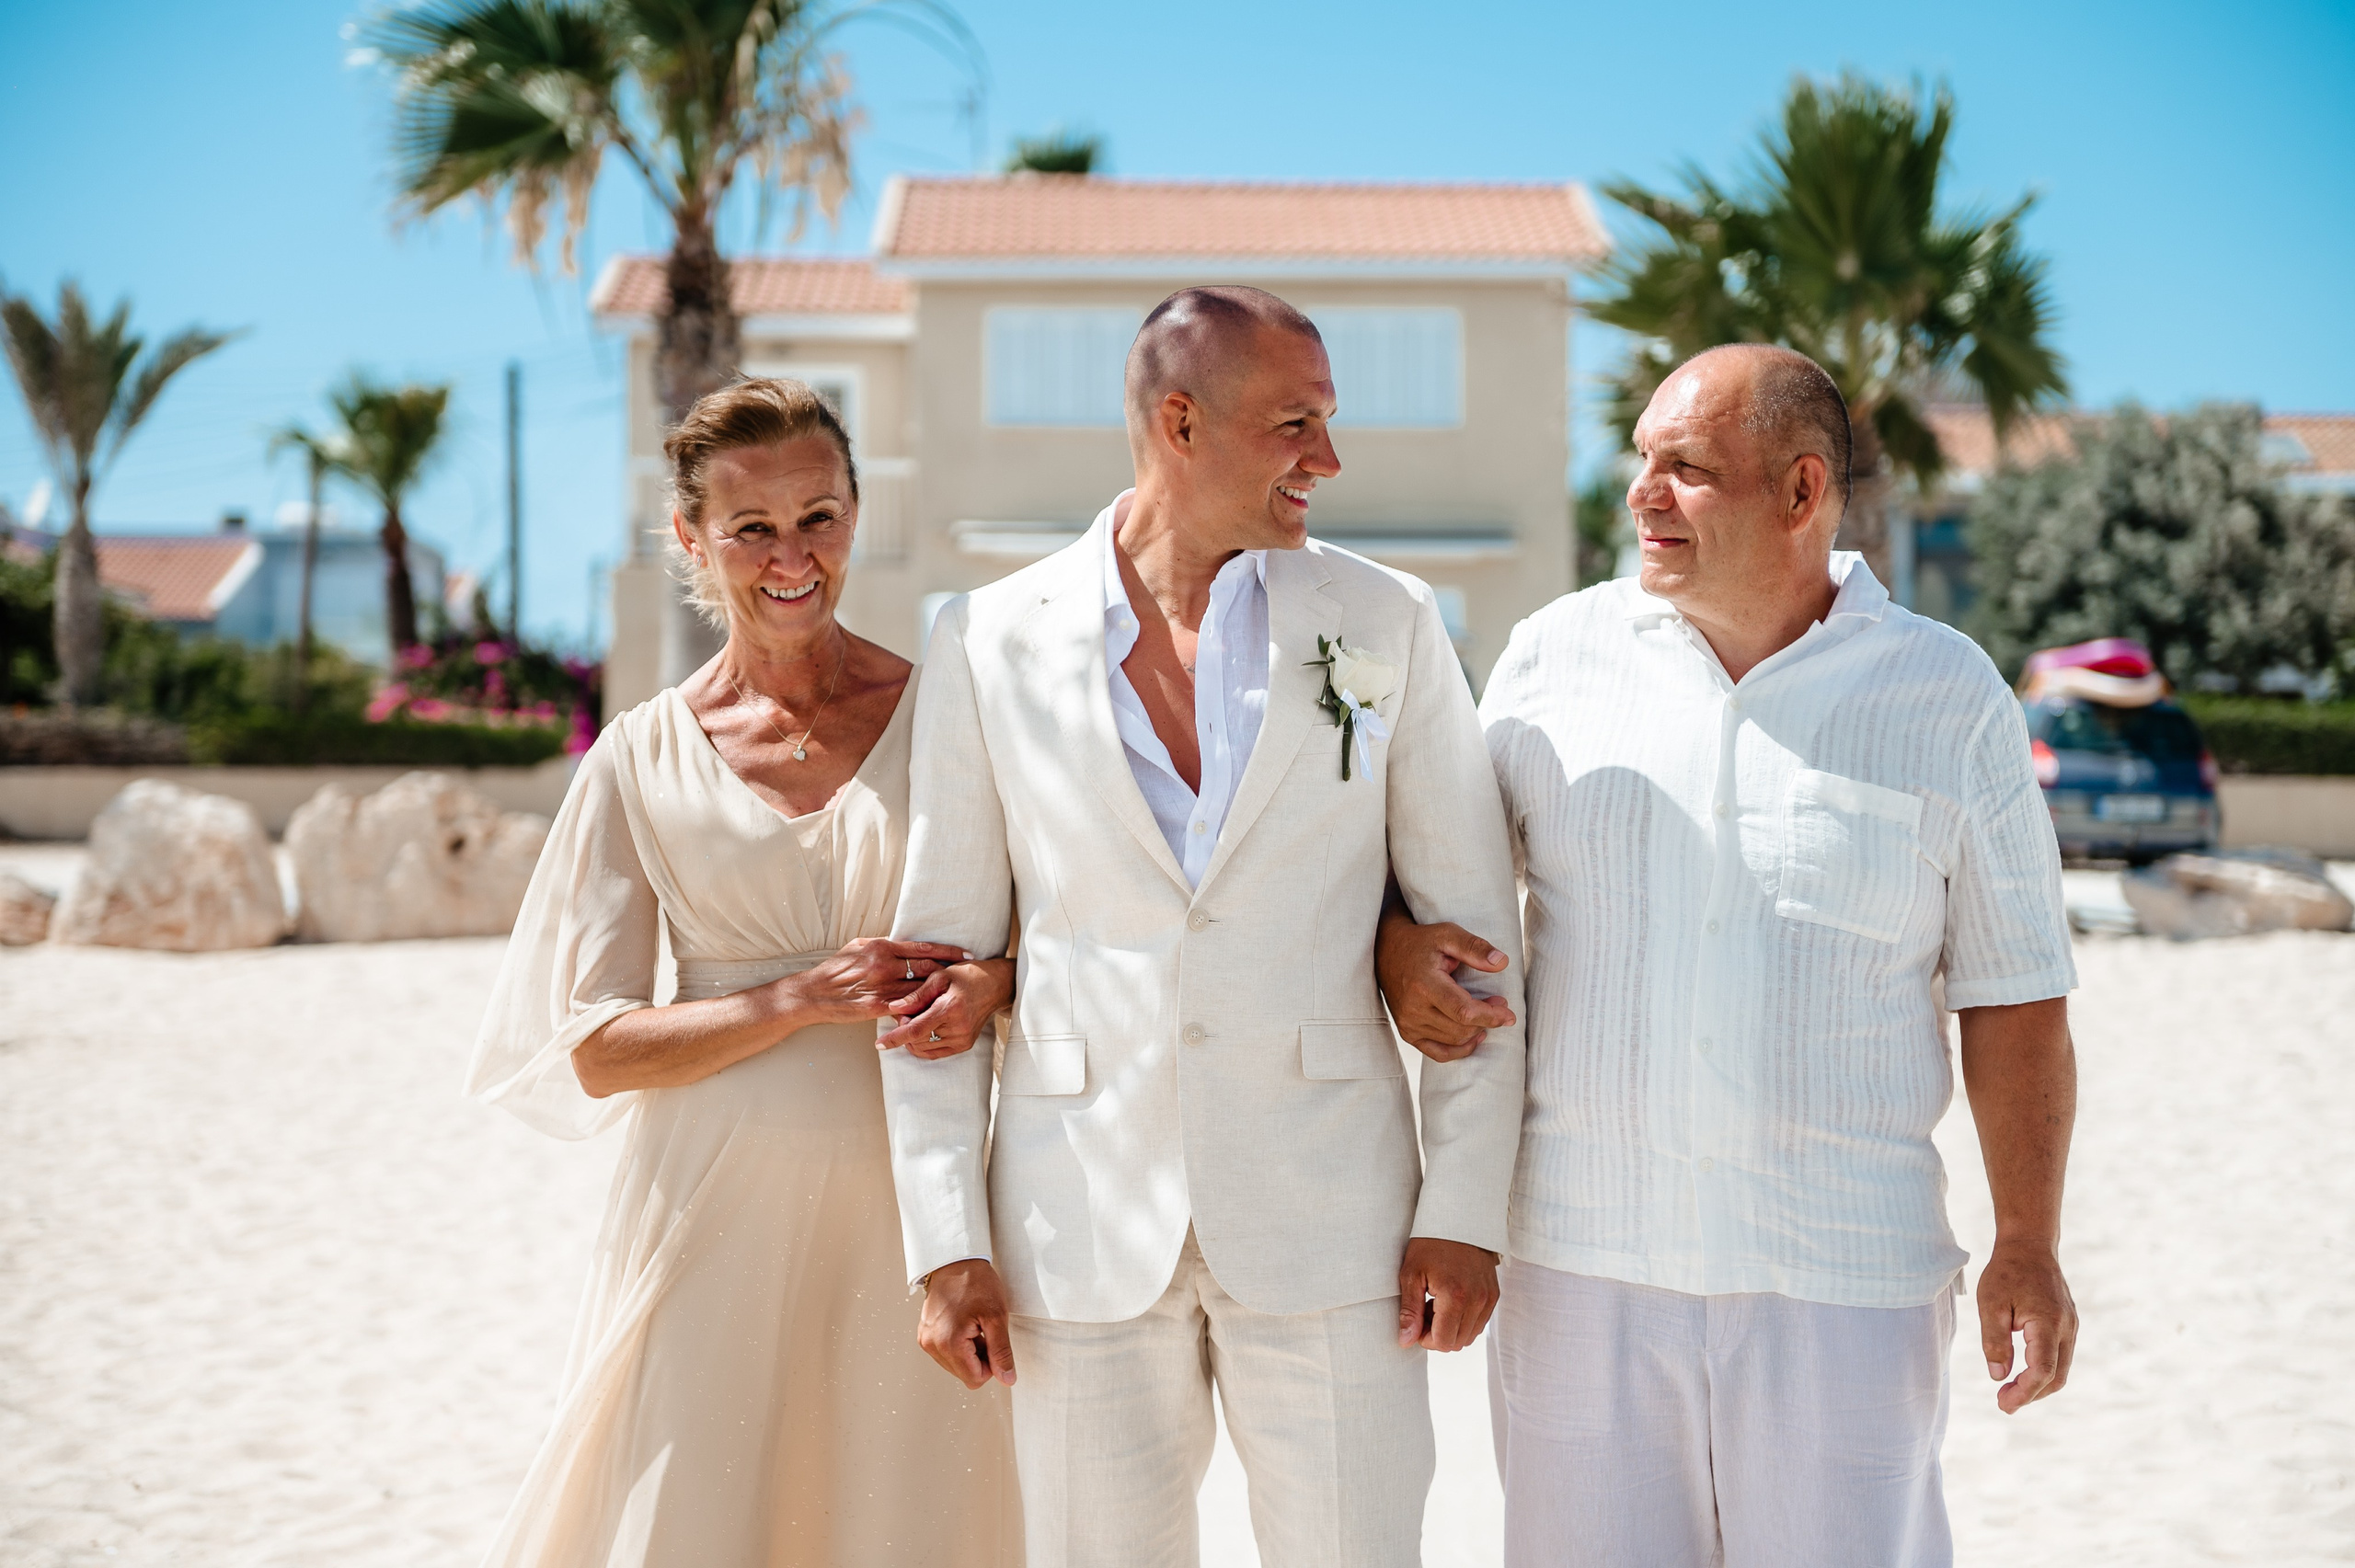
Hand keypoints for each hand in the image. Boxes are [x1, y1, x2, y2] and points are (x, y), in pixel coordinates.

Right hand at [786, 937, 968, 1025]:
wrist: (814, 993)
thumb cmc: (836, 969)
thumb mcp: (859, 946)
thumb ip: (884, 946)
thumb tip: (903, 943)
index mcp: (882, 947)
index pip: (925, 948)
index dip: (950, 952)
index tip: (967, 955)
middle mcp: (885, 965)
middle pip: (929, 969)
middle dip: (950, 973)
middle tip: (967, 977)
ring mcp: (882, 987)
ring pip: (921, 990)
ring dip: (938, 993)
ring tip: (955, 995)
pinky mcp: (877, 1007)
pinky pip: (906, 1008)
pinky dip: (920, 1009)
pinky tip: (933, 1011)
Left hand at [876, 958, 1014, 1058]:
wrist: (994, 987)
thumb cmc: (966, 977)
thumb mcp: (939, 977)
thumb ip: (916, 995)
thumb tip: (893, 1008)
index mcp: (950, 1009)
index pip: (916, 1030)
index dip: (895, 1038)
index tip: (879, 1044)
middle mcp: (957, 1028)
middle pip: (918, 1040)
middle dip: (904, 1030)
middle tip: (906, 1013)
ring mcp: (962, 1040)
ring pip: (924, 1049)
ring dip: (913, 1038)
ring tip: (917, 1019)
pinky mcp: (964, 1045)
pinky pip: (935, 1053)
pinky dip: (923, 1044)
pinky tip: (923, 1030)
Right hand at [919, 1259, 1016, 1388]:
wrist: (955, 1261)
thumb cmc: (976, 1283)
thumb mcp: (997, 1317)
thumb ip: (1002, 1352)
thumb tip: (1007, 1379)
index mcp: (949, 1343)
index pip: (975, 1379)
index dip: (992, 1365)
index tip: (994, 1341)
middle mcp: (932, 1345)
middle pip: (964, 1374)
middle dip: (980, 1358)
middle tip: (984, 1330)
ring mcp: (926, 1340)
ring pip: (955, 1366)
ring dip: (970, 1352)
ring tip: (974, 1325)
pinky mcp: (924, 1334)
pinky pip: (945, 1354)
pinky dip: (959, 1345)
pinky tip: (964, 1324)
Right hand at [1376, 909, 1514, 1061]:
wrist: (1385, 952)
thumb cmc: (1421, 942)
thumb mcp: (1447, 935)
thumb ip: (1474, 948)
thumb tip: (1502, 962)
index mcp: (1424, 984)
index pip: (1463, 1011)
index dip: (1491, 1016)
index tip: (1509, 1013)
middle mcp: (1413, 1009)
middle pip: (1461, 1029)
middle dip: (1487, 1020)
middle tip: (1499, 1003)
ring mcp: (1408, 1024)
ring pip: (1454, 1041)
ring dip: (1476, 1031)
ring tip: (1485, 1013)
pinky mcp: (1407, 1033)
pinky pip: (1438, 1053)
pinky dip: (1460, 1049)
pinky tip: (1474, 1037)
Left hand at [1398, 1236, 1499, 1351]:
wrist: (1458, 1219)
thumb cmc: (1430, 1243)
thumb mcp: (1411, 1274)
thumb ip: (1409, 1311)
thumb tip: (1406, 1342)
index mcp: (1455, 1297)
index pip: (1443, 1342)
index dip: (1425, 1338)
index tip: (1416, 1320)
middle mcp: (1478, 1300)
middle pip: (1457, 1343)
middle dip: (1437, 1334)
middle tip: (1424, 1310)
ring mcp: (1489, 1298)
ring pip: (1469, 1335)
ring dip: (1451, 1328)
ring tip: (1437, 1304)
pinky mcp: (1494, 1294)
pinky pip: (1480, 1323)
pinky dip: (1464, 1320)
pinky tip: (1451, 1300)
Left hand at [1977, 1236, 2076, 1413]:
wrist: (2030, 1245)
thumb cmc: (2007, 1272)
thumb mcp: (1990, 1304)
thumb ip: (1994, 1341)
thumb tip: (1998, 1376)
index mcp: (2048, 1323)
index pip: (2042, 1370)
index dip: (2024, 1392)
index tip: (2003, 1403)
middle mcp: (2067, 1328)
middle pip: (2056, 1377)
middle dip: (2031, 1394)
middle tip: (2003, 1402)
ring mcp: (2071, 1327)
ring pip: (2061, 1369)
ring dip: (2037, 1385)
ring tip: (2008, 1391)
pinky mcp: (2068, 1325)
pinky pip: (2059, 1356)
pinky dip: (2043, 1371)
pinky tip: (2021, 1372)